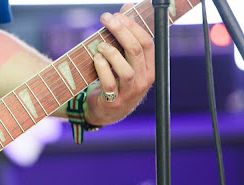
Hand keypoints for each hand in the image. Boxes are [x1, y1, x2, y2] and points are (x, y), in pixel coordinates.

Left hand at [85, 4, 154, 126]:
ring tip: (100, 44)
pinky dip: (102, 68)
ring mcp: (130, 92)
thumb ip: (126, 35)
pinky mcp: (114, 102)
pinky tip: (96, 58)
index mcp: (150, 67)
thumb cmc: (115, 80)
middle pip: (137, 51)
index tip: (117, 14)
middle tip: (107, 20)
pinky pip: (109, 83)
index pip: (147, 42)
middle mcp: (144, 80)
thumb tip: (127, 6)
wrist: (106, 112)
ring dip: (112, 53)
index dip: (132, 25)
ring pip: (126, 69)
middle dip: (121, 31)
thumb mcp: (123, 58)